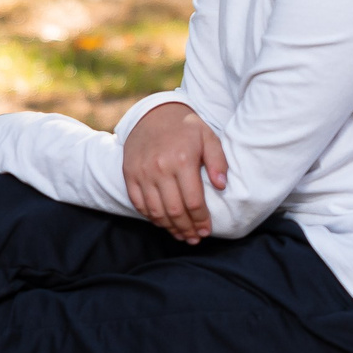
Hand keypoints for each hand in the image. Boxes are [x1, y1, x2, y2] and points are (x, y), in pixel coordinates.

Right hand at [123, 102, 228, 242]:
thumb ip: (218, 161)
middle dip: (187, 229)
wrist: (154, 114)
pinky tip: (163, 223)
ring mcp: (142, 172)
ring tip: (181, 235)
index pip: (193, 201)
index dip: (201, 220)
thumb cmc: (185, 128)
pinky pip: (139, 204)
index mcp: (183, 160)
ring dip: (169, 228)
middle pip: (174, 210)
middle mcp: (160, 168)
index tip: (207, 230)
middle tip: (195, 238)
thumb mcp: (208, 137)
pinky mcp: (130, 174)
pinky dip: (151, 217)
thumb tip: (222, 186)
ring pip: (156, 211)